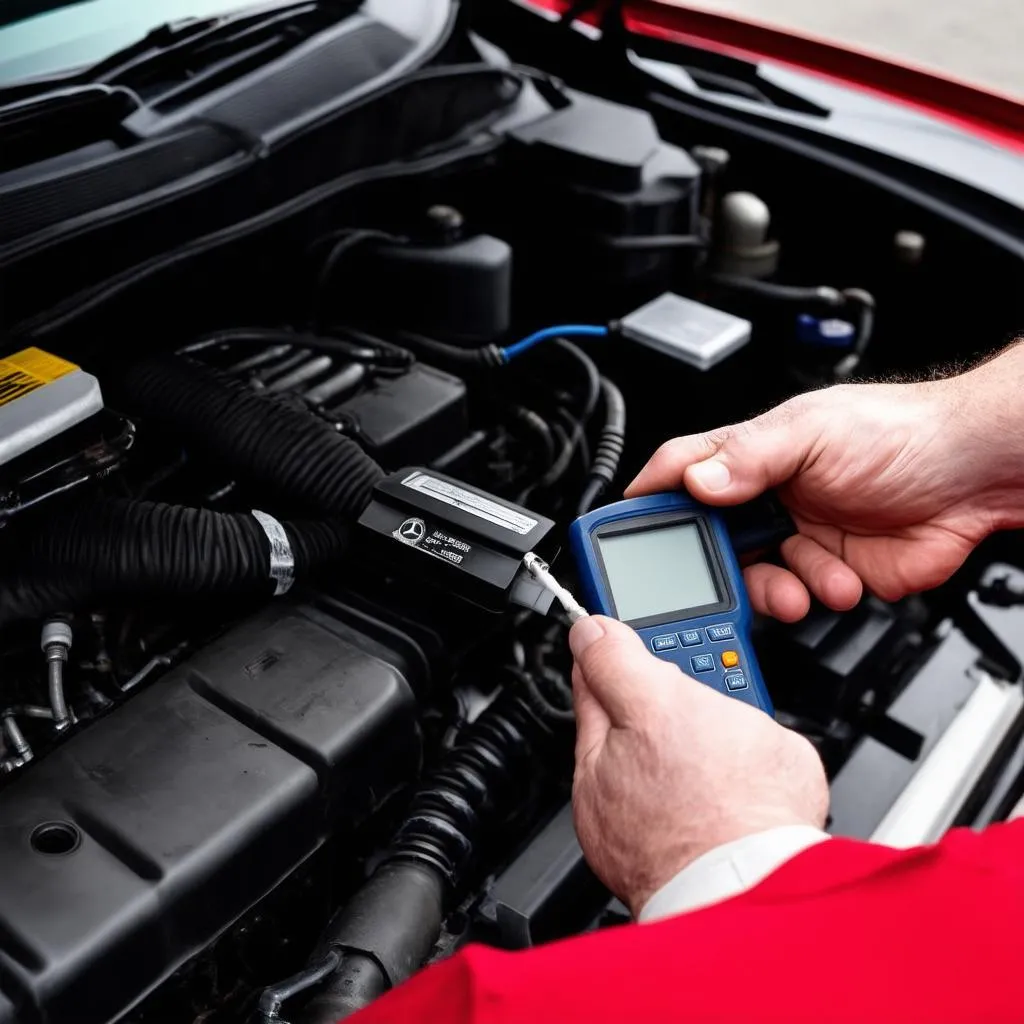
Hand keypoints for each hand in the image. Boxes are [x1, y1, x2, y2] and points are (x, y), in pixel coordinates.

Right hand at [570, 615, 827, 916]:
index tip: (591, 641)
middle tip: (646, 762)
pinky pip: (754, 743)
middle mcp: (707, 703)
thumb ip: (589, 710)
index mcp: (650, 703)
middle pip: (667, 685)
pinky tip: (727, 802)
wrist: (734, 897)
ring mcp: (752, 726)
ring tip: (693, 795)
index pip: (612, 642)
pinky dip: (742, 766)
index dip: (596, 641)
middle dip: (655, 710)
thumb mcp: (590, 784)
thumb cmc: (661, 853)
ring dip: (702, 741)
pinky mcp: (789, 750)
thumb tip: (585, 664)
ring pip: (713, 716)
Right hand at [627, 348, 1023, 620]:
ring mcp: (795, 537)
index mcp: (750, 456)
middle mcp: (765, 498)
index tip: (617, 533)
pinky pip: (797, 598)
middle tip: (715, 577)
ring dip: (772, 587)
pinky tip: (839, 579)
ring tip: (804, 576)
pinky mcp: (826, 573)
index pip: (678, 477)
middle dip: (709, 566)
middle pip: (705, 541)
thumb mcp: (815, 432)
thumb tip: (696, 481)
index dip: (645, 503)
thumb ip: (751, 457)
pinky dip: (813, 596)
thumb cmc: (903, 432)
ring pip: (749, 579)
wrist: (977, 476)